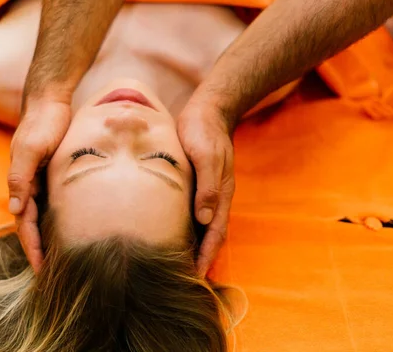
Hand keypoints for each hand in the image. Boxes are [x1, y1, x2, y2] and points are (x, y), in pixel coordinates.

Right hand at [8, 101, 71, 271]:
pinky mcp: (53, 175)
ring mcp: (41, 182)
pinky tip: (71, 230)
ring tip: (62, 260)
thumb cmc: (41, 124)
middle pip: (34, 226)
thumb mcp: (30, 149)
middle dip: (40, 250)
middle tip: (52, 274)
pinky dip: (59, 220)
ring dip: (49, 238)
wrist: (50, 102)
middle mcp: (29, 186)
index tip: (40, 269)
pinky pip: (55, 203)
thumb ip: (20, 177)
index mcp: (20, 184)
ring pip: (44, 217)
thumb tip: (15, 208)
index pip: (25, 225)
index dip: (32, 248)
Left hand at [177, 100, 234, 276]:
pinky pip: (191, 213)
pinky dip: (186, 228)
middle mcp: (214, 198)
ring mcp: (205, 192)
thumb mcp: (207, 156)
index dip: (207, 256)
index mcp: (220, 194)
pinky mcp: (195, 185)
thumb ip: (207, 186)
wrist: (207, 111)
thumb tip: (204, 218)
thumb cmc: (204, 131)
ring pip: (201, 226)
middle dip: (201, 258)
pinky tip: (172, 235)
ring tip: (177, 265)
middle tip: (183, 281)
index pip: (216, 234)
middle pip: (210, 235)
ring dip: (193, 246)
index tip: (196, 278)